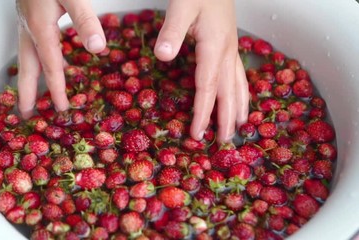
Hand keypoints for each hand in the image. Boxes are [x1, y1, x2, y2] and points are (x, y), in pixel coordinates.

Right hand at [16, 0, 105, 118]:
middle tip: (25, 115)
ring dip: (28, 78)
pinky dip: (35, 60)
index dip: (57, 88)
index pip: (51, 65)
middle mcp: (29, 27)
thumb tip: (98, 49)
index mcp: (40, 26)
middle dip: (28, 91)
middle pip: (27, 66)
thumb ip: (86, 19)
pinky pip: (30, 45)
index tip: (63, 109)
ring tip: (30, 97)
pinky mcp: (30, 15)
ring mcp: (26, 21)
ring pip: (25, 56)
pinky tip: (44, 62)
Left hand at [153, 0, 248, 141]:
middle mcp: (227, 52)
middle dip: (225, 119)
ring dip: (238, 108)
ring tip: (239, 128)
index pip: (207, 87)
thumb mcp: (181, 6)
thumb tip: (163, 56)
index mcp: (215, 47)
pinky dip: (241, 92)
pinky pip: (239, 75)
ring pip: (239, 85)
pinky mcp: (230, 46)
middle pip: (228, 92)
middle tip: (223, 142)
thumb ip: (172, 31)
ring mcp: (231, 49)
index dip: (202, 113)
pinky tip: (240, 98)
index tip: (197, 134)